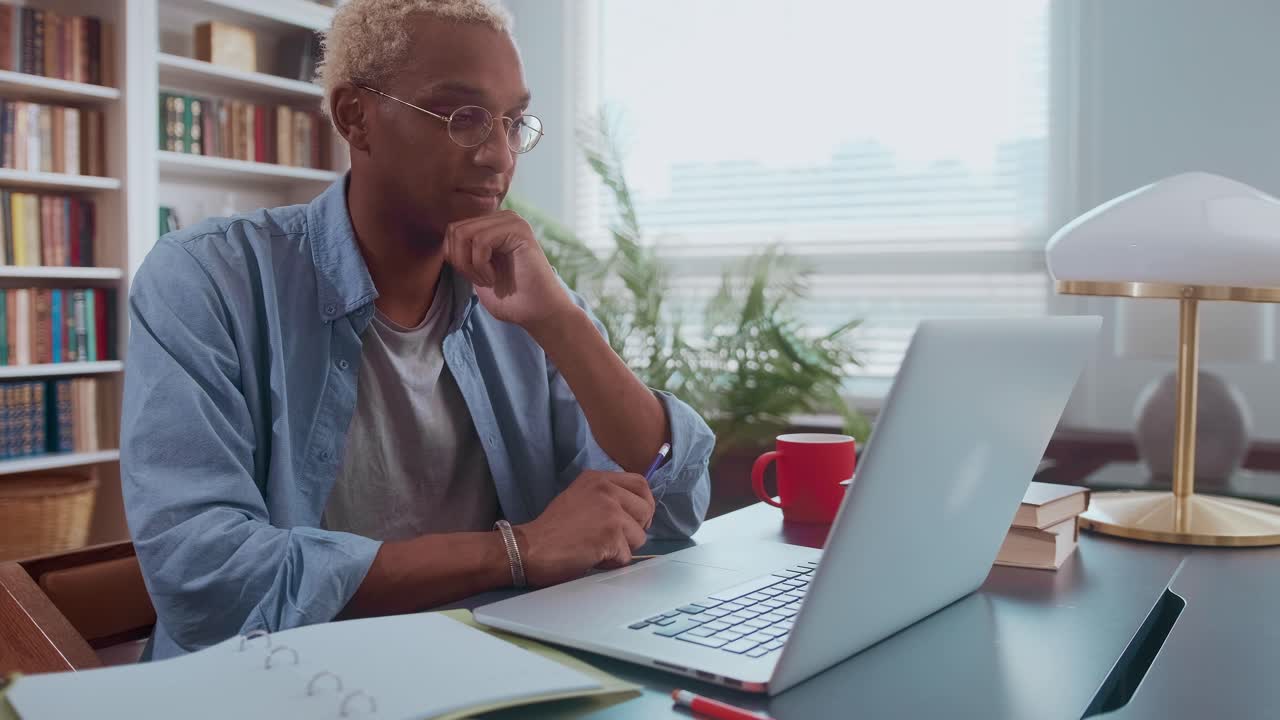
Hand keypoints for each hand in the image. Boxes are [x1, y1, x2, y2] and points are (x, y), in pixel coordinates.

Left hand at [443, 210, 576, 331]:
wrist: (538, 313)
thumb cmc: (511, 298)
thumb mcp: (476, 272)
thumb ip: (463, 253)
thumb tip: (444, 241)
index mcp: (493, 225)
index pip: (452, 231)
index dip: (455, 259)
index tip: (476, 278)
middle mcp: (502, 218)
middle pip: (454, 230)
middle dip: (460, 262)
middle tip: (482, 280)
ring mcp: (512, 220)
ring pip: (463, 234)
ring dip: (470, 265)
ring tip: (488, 280)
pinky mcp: (519, 229)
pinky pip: (480, 241)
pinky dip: (481, 266)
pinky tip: (495, 278)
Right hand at [515, 470, 656, 586]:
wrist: (529, 548)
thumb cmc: (551, 529)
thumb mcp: (579, 498)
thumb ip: (606, 498)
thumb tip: (636, 512)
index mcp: (598, 478)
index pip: (640, 483)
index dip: (643, 504)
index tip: (633, 520)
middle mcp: (607, 489)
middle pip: (646, 509)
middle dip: (635, 529)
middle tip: (615, 539)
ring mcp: (611, 511)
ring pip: (640, 536)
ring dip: (622, 548)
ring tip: (598, 548)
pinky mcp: (611, 535)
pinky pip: (627, 556)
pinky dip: (611, 563)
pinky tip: (592, 558)